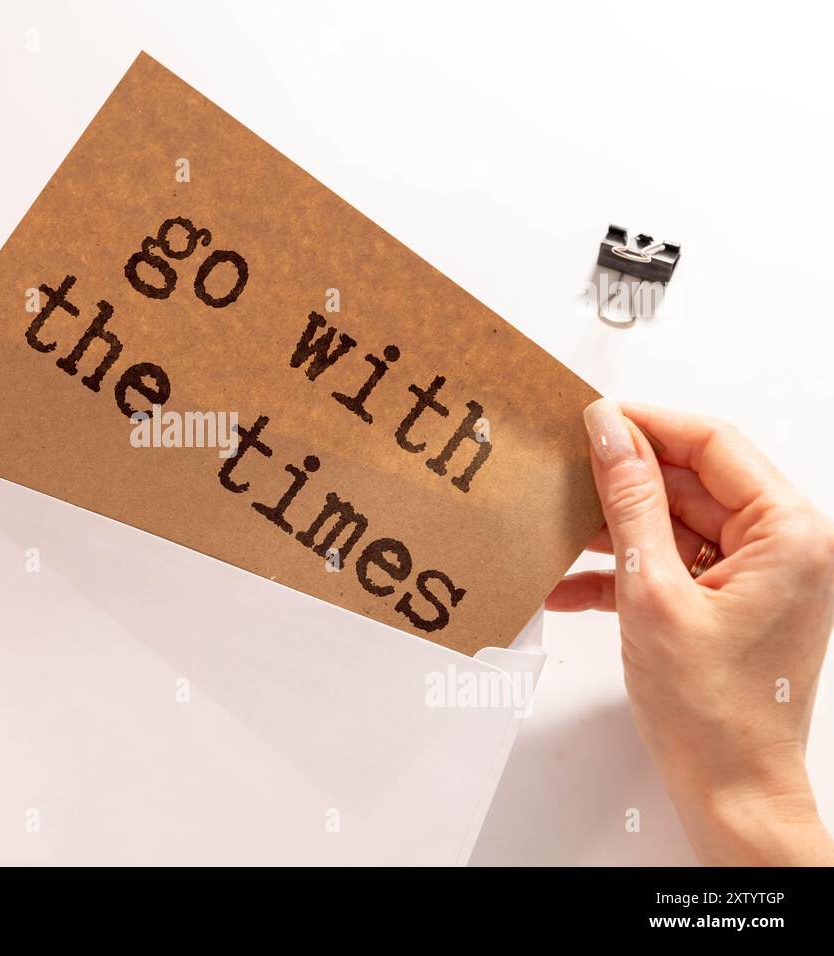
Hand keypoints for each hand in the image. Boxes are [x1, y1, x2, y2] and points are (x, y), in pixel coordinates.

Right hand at [548, 400, 833, 864]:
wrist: (730, 791)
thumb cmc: (712, 711)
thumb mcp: (653, 592)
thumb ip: (629, 503)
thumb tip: (609, 432)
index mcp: (788, 532)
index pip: (713, 443)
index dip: (647, 424)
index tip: (589, 418)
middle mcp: (783, 546)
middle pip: (691, 481)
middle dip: (621, 481)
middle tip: (560, 471)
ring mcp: (756, 575)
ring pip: (673, 523)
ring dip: (614, 531)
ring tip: (556, 530)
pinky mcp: (729, 603)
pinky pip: (672, 564)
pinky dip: (622, 573)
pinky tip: (569, 586)